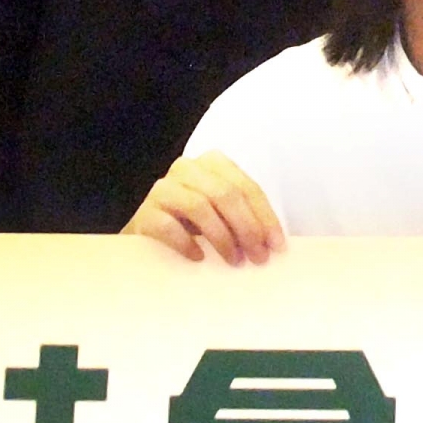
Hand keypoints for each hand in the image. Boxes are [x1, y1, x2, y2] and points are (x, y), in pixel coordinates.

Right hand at [125, 151, 282, 264]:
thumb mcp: (223, 212)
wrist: (150, 233)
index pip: (246, 187)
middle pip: (225, 194)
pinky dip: (187, 243)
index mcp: (213, 162)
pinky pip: (169, 226)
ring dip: (222, 237)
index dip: (265, 217)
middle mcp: (187, 168)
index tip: (277, 246)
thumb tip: (273, 244)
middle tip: (257, 257)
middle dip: (247, 228)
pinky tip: (199, 257)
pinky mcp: (145, 212)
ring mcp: (163, 188)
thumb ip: (244, 216)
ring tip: (234, 260)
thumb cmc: (195, 223)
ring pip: (199, 207)